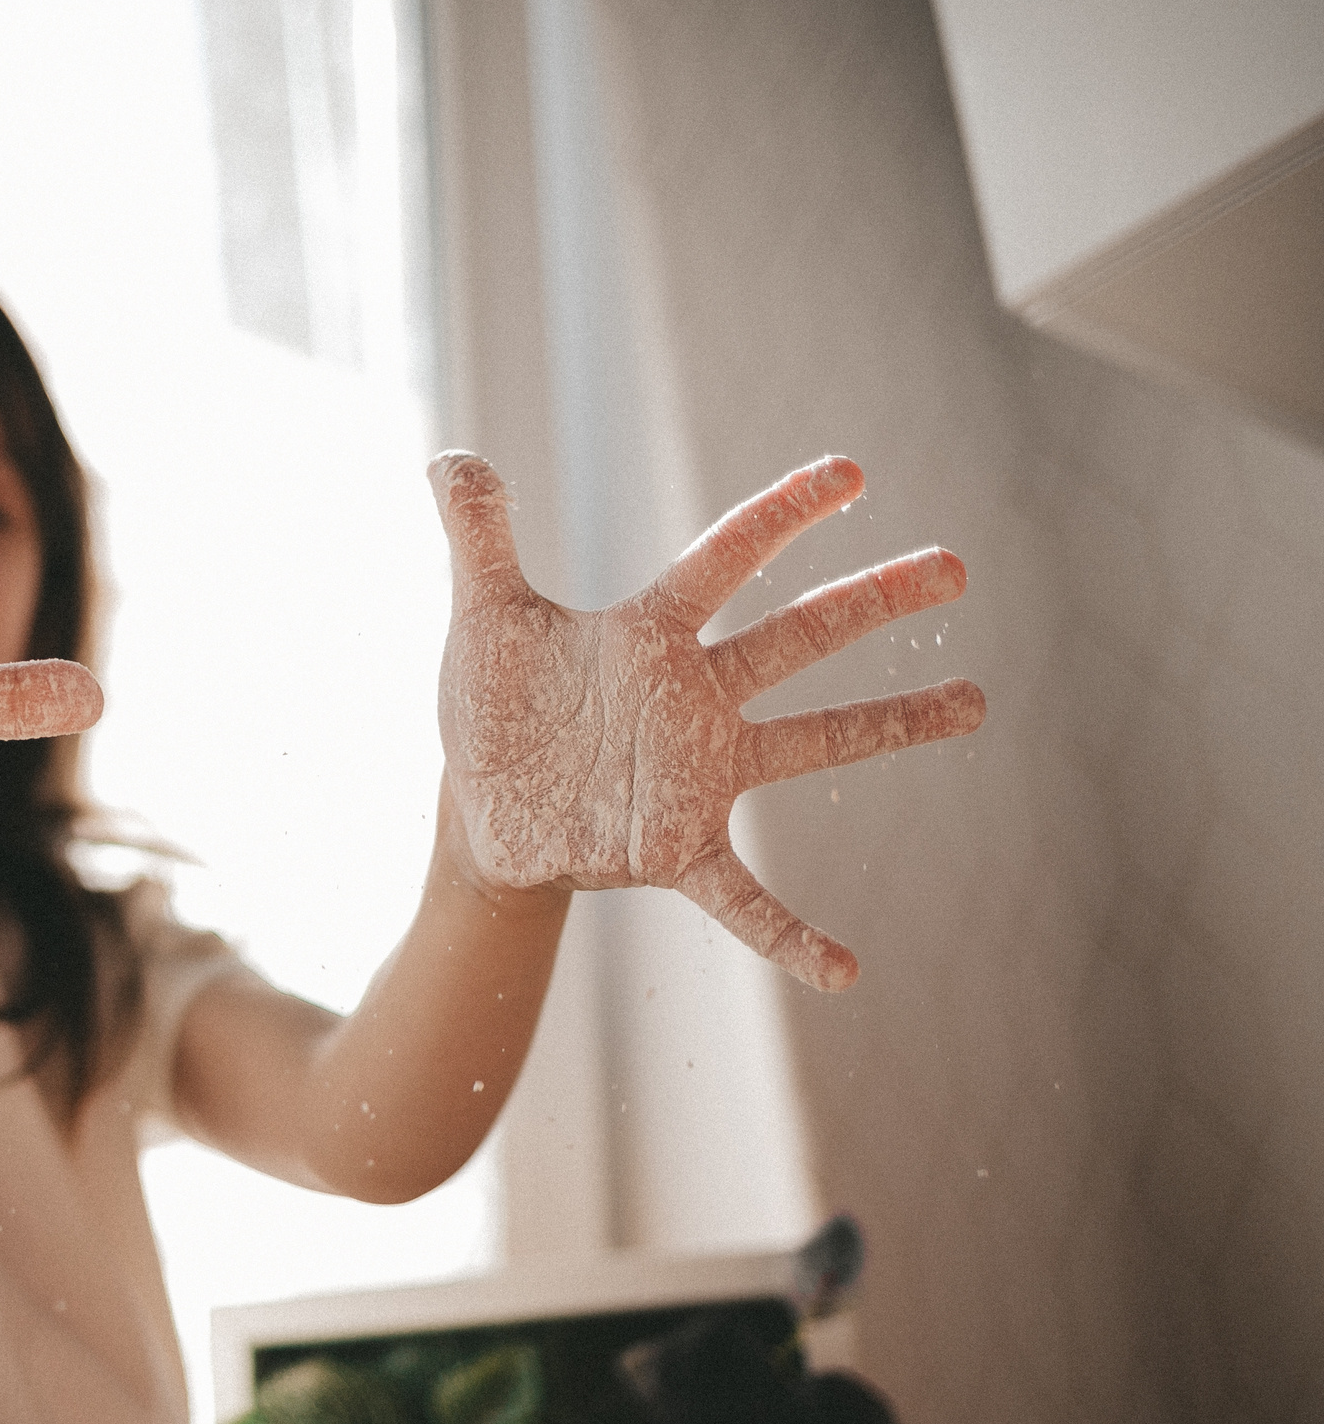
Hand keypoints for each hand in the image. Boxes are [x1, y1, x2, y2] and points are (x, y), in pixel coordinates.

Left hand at [431, 453, 982, 990]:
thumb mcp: (482, 617)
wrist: (481, 808)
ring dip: (891, 724)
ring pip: (811, 742)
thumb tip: (449, 454)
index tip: (851, 474)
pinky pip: (744, 900)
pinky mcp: (673, 848)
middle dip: (872, 600)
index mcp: (648, 635)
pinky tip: (841, 969)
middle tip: (955, 566)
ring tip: (974, 701)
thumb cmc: (495, 710)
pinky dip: (789, 934)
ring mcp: (695, 774)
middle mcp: (691, 698)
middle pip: (797, 636)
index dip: (782, 514)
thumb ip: (478, 531)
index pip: (725, 558)